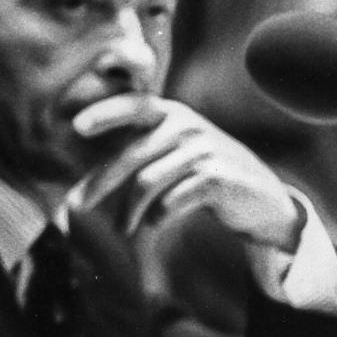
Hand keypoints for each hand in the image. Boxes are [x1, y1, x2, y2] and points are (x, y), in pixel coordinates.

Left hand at [81, 97, 303, 251]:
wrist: (260, 198)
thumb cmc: (204, 174)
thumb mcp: (175, 151)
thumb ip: (139, 152)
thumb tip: (89, 178)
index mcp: (171, 113)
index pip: (133, 106)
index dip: (105, 114)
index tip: (76, 127)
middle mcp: (186, 125)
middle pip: (131, 155)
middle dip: (100, 183)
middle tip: (78, 205)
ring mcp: (203, 149)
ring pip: (147, 182)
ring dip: (128, 211)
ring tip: (121, 230)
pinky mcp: (216, 177)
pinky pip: (172, 200)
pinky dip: (157, 217)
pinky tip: (154, 225)